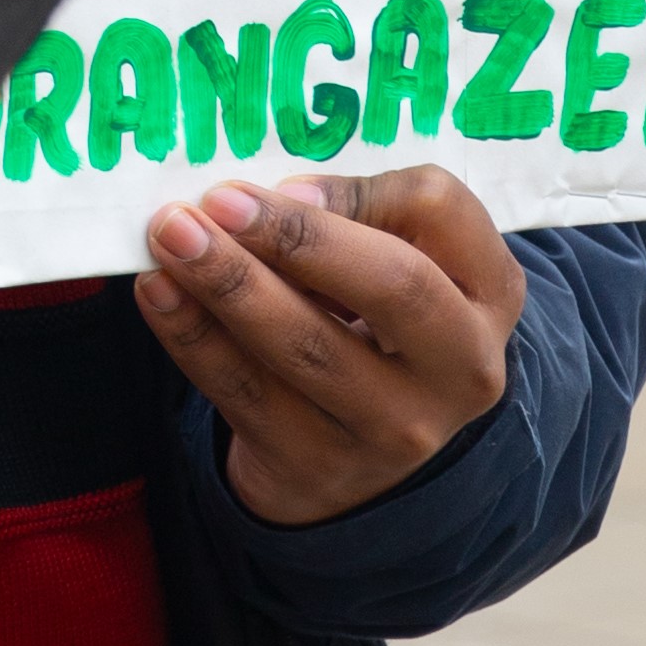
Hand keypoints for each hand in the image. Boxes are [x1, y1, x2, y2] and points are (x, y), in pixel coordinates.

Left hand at [133, 168, 523, 525]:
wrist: (362, 455)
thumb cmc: (372, 323)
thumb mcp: (397, 265)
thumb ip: (356, 217)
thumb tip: (276, 196)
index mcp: (488, 292)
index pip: (445, 213)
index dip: (364, 189)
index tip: (285, 180)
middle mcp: (461, 367)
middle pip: (393, 287)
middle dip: (299, 237)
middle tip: (217, 200)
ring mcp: (395, 428)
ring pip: (308, 346)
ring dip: (228, 282)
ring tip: (170, 234)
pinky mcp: (318, 466)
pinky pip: (246, 392)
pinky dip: (192, 335)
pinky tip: (157, 290)